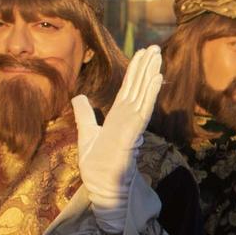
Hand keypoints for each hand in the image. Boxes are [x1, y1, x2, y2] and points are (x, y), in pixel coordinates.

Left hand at [72, 46, 163, 234]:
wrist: (102, 187)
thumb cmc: (97, 166)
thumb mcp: (86, 135)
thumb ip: (85, 115)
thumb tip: (78, 96)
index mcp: (119, 117)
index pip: (129, 89)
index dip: (136, 71)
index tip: (142, 53)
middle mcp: (129, 118)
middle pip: (139, 87)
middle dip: (147, 67)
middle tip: (155, 47)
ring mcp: (132, 124)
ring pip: (143, 94)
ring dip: (151, 74)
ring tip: (158, 56)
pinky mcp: (133, 132)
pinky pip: (143, 108)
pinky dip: (151, 93)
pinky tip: (157, 78)